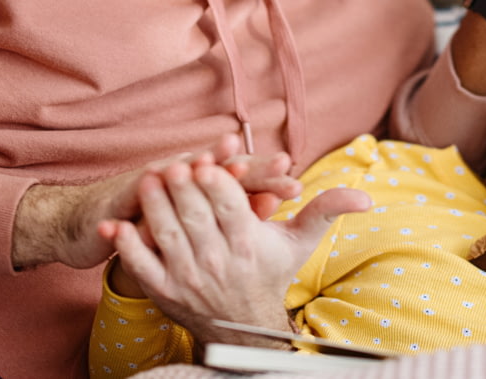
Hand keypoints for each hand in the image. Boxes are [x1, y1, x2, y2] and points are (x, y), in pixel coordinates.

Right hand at [12, 134, 300, 269]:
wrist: (88, 222)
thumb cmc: (147, 219)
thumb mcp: (192, 218)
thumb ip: (231, 211)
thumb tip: (270, 206)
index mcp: (199, 182)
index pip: (240, 177)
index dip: (266, 177)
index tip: (295, 178)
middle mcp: (178, 174)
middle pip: (219, 169)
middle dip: (250, 169)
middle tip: (280, 165)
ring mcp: (150, 184)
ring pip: (182, 173)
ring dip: (203, 166)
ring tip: (229, 165)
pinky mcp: (121, 199)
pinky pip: (137, 196)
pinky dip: (145, 189)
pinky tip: (154, 179)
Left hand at [109, 159, 370, 346]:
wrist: (245, 323)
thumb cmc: (271, 271)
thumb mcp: (300, 241)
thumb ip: (328, 211)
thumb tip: (367, 197)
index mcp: (249, 244)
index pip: (230, 208)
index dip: (218, 183)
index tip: (209, 161)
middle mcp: (218, 261)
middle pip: (197, 217)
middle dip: (184, 189)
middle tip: (174, 164)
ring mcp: (188, 276)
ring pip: (168, 235)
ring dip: (154, 207)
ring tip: (148, 180)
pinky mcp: (163, 290)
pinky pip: (142, 266)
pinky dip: (128, 246)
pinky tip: (117, 224)